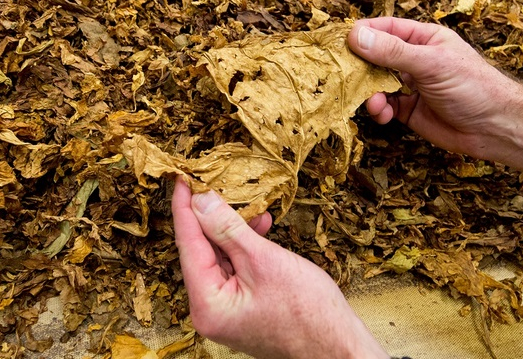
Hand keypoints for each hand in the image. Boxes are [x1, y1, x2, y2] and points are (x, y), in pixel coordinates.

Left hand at [172, 177, 388, 358]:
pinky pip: (235, 268)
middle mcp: (209, 310)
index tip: (183, 179)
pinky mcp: (241, 306)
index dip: (186, 209)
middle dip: (210, 216)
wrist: (339, 347)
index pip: (188, 245)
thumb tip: (200, 201)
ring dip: (232, 229)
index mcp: (207, 304)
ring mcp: (225, 310)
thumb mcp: (263, 260)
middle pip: (201, 251)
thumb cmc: (309, 313)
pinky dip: (245, 247)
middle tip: (211, 183)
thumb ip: (228, 228)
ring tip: (248, 204)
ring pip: (219, 257)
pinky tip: (261, 227)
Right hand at [348, 17, 522, 169]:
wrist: (492, 128)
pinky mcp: (407, 110)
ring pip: (375, 84)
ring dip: (369, 93)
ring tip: (373, 102)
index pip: (386, 29)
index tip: (343, 43)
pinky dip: (378, 110)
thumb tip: (357, 37)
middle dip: (360, 67)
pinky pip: (383, 106)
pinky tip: (383, 114)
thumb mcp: (430, 63)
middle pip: (375, 57)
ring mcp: (409, 85)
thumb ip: (392, 51)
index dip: (364, 34)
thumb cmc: (473, 87)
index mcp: (423, 39)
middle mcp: (413, 60)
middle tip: (345, 76)